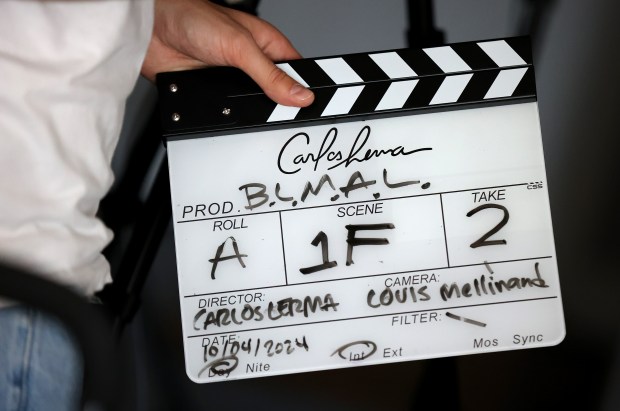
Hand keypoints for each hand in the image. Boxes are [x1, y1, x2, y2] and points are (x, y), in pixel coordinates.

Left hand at [141, 0, 313, 106]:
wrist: (150, 30)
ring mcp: (233, 81)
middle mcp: (252, 64)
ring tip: (258, 118)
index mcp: (267, 45)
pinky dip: (229, 118)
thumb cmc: (192, 17)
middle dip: (280, 106)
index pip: (296, 73)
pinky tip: (231, 117)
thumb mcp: (241, 47)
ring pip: (252, 107)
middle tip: (287, 118)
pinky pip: (228, 114)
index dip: (305, 90)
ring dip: (251, 112)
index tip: (313, 107)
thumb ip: (270, 75)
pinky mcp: (213, 95)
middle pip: (276, 94)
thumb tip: (299, 95)